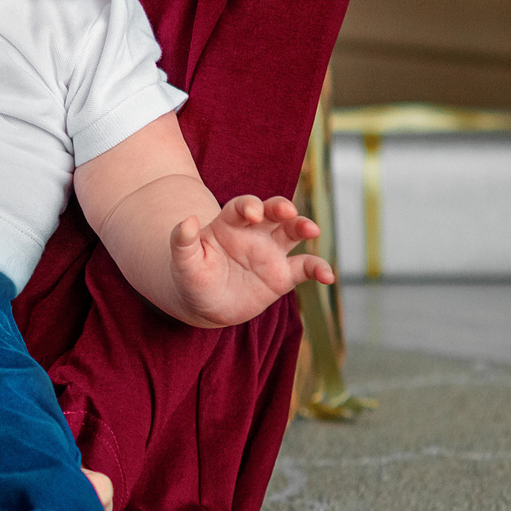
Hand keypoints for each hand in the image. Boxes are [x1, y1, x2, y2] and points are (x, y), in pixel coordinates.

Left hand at [169, 196, 333, 323]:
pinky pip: (305, 267)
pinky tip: (328, 277)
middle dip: (281, 207)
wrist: (204, 305)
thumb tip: (187, 221)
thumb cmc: (191, 278)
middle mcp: (253, 234)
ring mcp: (270, 253)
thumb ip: (182, 241)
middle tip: (287, 212)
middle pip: (272, 212)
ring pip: (292, 232)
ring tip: (312, 230)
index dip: (248, 206)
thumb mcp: (182, 263)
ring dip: (303, 227)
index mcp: (228, 225)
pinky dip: (319, 269)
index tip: (252, 213)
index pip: (241, 207)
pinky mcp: (282, 276)